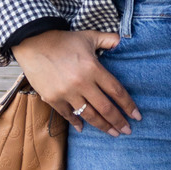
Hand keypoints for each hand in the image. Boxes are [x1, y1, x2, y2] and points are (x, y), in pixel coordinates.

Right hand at [12, 28, 140, 136]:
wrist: (34, 43)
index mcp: (93, 68)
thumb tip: (123, 41)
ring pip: (89, 115)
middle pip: (105, 108)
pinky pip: (68, 114)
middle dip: (119, 121)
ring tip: (113, 133)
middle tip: (128, 131)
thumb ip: (108, 39)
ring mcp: (66, 93)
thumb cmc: (64, 40)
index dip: (128, 105)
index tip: (137, 116)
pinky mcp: (53, 98)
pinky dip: (76, 122)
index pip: (116, 91)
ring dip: (103, 126)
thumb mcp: (89, 36)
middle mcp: (82, 83)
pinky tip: (83, 128)